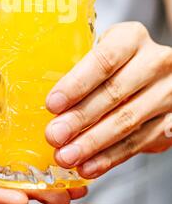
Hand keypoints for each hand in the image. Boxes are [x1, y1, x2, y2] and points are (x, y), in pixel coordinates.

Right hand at [0, 71, 86, 203]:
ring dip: (49, 185)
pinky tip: (72, 162)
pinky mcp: (13, 145)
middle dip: (35, 196)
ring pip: (24, 178)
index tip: (21, 200)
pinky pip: (31, 157)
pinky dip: (50, 163)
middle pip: (6, 189)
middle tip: (63, 198)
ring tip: (77, 189)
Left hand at [45, 22, 171, 179]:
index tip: (53, 104)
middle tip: (54, 135)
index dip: (77, 84)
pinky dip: (110, 157)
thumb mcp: (103, 50)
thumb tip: (43, 97)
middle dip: (80, 118)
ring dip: (92, 143)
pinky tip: (89, 165)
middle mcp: (155, 62)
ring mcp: (168, 92)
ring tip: (67, 155)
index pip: (104, 60)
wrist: (157, 73)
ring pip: (127, 122)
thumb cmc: (119, 61)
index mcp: (131, 38)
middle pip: (114, 93)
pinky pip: (139, 143)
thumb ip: (81, 67)